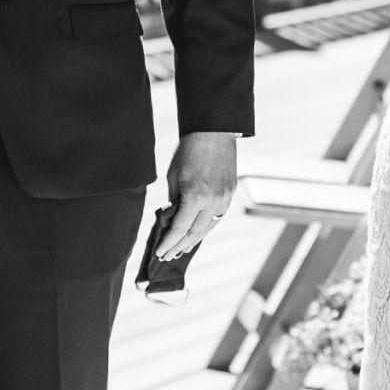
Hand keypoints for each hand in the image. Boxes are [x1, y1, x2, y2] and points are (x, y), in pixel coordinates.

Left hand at [154, 130, 238, 261]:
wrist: (213, 132)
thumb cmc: (187, 152)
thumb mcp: (173, 178)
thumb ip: (174, 202)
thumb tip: (170, 221)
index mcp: (195, 197)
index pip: (179, 228)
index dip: (167, 243)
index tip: (159, 253)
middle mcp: (212, 202)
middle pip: (194, 233)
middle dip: (179, 246)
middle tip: (167, 256)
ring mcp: (224, 199)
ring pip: (208, 228)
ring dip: (193, 241)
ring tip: (181, 250)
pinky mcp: (230, 194)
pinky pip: (217, 217)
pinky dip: (206, 228)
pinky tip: (197, 234)